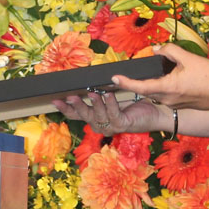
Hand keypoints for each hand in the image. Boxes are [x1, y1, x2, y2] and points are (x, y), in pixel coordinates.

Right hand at [52, 89, 168, 134]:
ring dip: (94, 103)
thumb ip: (99, 94)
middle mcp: (101, 125)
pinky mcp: (122, 125)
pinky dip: (110, 104)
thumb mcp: (111, 98)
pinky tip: (108, 94)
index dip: (65, 109)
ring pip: (98, 115)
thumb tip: (86, 81)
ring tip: (91, 92)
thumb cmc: (133, 104)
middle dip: (76, 106)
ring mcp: (111, 127)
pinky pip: (114, 114)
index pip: (76, 115)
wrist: (154, 113)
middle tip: (70, 96)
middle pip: (84, 116)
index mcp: (95, 119)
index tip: (55, 100)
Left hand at [109, 43, 208, 110]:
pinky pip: (166, 95)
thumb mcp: (188, 58)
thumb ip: (170, 51)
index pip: (140, 86)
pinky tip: (169, 78)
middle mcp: (168, 99)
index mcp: (167, 88)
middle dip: (135, 82)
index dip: (126, 82)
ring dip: (151, 84)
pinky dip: (162, 87)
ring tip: (149, 73)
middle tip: (124, 74)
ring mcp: (174, 104)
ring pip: (156, 92)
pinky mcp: (181, 104)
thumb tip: (157, 49)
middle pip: (146, 90)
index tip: (114, 78)